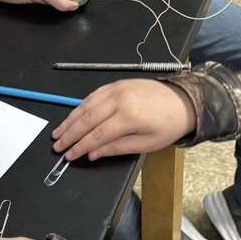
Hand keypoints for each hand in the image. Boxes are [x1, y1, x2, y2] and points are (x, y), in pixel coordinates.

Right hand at [52, 79, 195, 160]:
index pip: (97, 135)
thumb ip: (116, 148)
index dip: (80, 147)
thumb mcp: (146, 144)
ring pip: (86, 105)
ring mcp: (117, 88)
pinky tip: (74, 115)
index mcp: (129, 117)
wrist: (184, 101)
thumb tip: (92, 154)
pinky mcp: (117, 83)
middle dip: (70, 134)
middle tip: (57, 145)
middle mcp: (120, 99)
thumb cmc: (168, 126)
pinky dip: (81, 106)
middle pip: (87, 119)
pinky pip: (93, 95)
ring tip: (58, 132)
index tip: (68, 156)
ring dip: (70, 119)